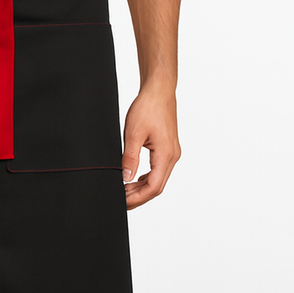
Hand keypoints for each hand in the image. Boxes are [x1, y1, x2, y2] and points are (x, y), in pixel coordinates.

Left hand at [121, 83, 180, 209]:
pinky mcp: (168, 148)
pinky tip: (134, 178)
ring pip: (158, 179)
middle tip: (120, 200)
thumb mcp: (133, 133)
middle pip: (157, 187)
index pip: (153, 187)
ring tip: (124, 191)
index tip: (122, 202)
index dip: (137, 198)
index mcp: (166, 155)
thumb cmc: (148, 107)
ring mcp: (171, 153)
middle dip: (138, 196)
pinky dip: (146, 177)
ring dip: (142, 188)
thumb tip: (125, 178)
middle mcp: (172, 156)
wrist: (159, 90)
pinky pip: (158, 169)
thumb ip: (129, 157)